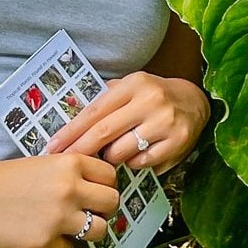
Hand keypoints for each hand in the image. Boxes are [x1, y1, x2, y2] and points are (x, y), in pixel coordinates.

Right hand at [0, 151, 119, 247]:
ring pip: (99, 230)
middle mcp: (70, 189)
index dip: (105, 185)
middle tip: (91, 212)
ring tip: (72, 227)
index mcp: (72, 164)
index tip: (97, 191)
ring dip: (88, 230)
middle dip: (104, 209)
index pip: (111, 176)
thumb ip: (74, 172)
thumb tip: (100, 186)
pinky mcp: (43, 243)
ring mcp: (58, 218)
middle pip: (111, 202)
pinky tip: (44, 236)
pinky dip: (60, 246)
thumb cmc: (8, 179)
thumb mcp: (48, 162)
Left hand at [45, 71, 209, 173]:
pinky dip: (132, 163)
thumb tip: (69, 123)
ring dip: (110, 158)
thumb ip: (105, 101)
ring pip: (120, 153)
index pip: (95, 111)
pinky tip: (134, 156)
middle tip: (63, 163)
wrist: (195, 102)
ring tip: (112, 154)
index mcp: (135, 84)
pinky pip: (140, 163)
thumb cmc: (153, 96)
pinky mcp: (176, 142)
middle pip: (104, 133)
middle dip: (79, 150)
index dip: (71, 132)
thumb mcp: (131, 88)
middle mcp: (150, 100)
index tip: (51, 147)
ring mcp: (164, 122)